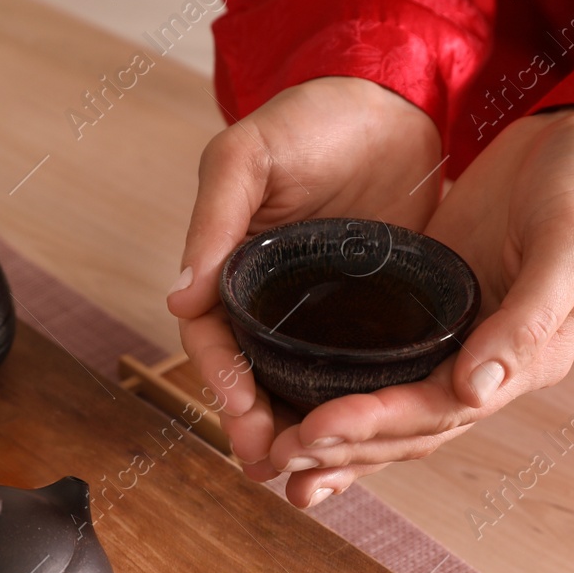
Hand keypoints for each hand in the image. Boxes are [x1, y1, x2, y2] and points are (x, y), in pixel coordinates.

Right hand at [166, 77, 443, 477]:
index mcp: (234, 266)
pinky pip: (356, 369)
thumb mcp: (249, 156)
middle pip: (256, 375)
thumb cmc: (313, 116)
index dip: (223, 381)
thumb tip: (177, 300)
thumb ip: (213, 220)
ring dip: (300, 429)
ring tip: (305, 475)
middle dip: (257, 425)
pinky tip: (360, 441)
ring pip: (302, 382)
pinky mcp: (375, 312)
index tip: (240, 418)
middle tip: (269, 466)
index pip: (217, 338)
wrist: (396, 97)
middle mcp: (274, 295)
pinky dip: (350, 406)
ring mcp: (324, 308)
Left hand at [267, 106, 573, 506]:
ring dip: (338, 440)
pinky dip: (344, 392)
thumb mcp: (570, 243)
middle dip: (344, 446)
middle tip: (277, 460)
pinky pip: (382, 366)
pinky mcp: (430, 312)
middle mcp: (489, 367)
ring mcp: (457, 343)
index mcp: (527, 362)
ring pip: (392, 408)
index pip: (441, 411)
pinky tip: (297, 408)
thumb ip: (528, 318)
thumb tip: (476, 391)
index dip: (377, 425)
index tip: (316, 431)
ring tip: (277, 461)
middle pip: (409, 427)